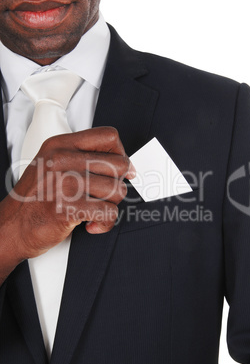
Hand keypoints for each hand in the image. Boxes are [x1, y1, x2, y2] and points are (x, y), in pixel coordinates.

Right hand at [0, 127, 134, 264]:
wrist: (11, 227)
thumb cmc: (33, 199)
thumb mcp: (51, 163)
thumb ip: (81, 157)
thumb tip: (125, 164)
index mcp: (61, 145)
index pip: (108, 136)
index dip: (121, 153)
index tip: (120, 169)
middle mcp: (63, 160)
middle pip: (120, 165)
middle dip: (117, 184)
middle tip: (103, 194)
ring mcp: (66, 183)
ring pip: (118, 190)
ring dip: (111, 205)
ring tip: (95, 209)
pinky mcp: (69, 208)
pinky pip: (109, 213)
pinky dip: (105, 223)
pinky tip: (92, 223)